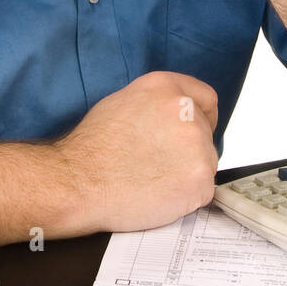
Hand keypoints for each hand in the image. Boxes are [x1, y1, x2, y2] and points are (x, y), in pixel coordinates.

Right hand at [54, 70, 218, 231]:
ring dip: (187, 173)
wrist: (80, 182)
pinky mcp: (199, 178)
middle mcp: (186, 111)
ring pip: (205, 162)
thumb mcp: (123, 102)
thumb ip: (157, 103)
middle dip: (188, 149)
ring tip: (154, 180)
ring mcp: (196, 145)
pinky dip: (186, 197)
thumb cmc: (92, 148)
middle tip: (159, 164)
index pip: (207, 98)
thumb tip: (170, 115)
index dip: (202, 117)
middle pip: (205, 134)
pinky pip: (203, 190)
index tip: (196, 130)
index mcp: (166, 88)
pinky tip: (160, 194)